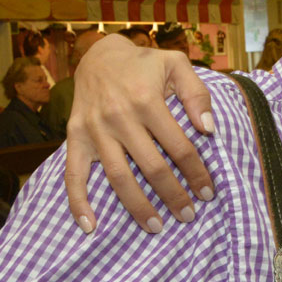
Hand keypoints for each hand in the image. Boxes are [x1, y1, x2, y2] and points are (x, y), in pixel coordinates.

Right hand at [64, 34, 215, 233]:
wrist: (97, 55)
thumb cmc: (144, 64)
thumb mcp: (176, 65)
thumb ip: (197, 95)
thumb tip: (208, 130)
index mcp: (147, 101)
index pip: (179, 147)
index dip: (196, 173)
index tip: (208, 193)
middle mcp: (119, 118)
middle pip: (151, 168)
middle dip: (173, 195)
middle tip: (188, 215)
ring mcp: (94, 130)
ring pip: (118, 177)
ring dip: (137, 206)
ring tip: (155, 226)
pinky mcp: (74, 137)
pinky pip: (73, 175)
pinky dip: (78, 202)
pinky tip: (90, 226)